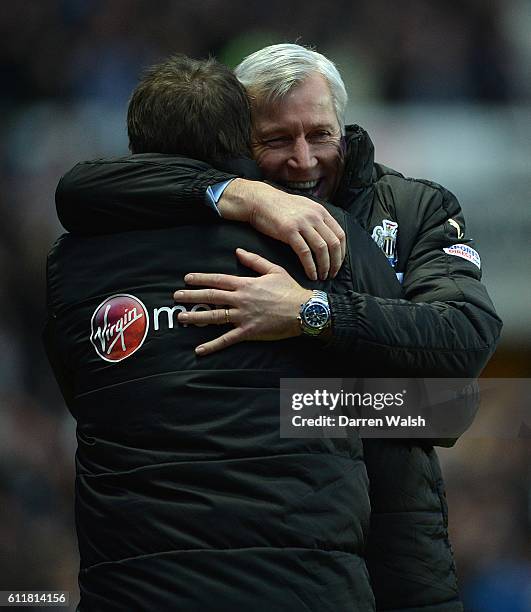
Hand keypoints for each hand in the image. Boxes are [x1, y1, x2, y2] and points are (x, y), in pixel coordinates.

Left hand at [173, 248, 312, 355]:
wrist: (303, 310)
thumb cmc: (290, 290)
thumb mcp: (273, 270)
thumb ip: (254, 260)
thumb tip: (238, 251)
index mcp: (245, 284)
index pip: (218, 279)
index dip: (201, 279)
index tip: (187, 278)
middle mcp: (240, 299)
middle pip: (211, 297)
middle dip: (192, 296)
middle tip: (176, 296)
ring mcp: (243, 316)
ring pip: (214, 317)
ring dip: (196, 317)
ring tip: (181, 317)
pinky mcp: (248, 332)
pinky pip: (226, 339)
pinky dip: (212, 345)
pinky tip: (199, 349)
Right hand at [219, 180, 344, 280]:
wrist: (259, 200)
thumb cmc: (279, 206)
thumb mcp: (304, 207)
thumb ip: (316, 219)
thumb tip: (326, 234)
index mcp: (320, 211)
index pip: (340, 234)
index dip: (341, 253)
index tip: (338, 264)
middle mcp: (314, 216)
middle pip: (333, 243)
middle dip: (335, 262)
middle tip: (332, 274)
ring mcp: (302, 223)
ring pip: (321, 249)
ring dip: (324, 266)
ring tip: (322, 276)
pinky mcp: (289, 231)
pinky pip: (305, 253)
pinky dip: (310, 266)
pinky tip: (310, 274)